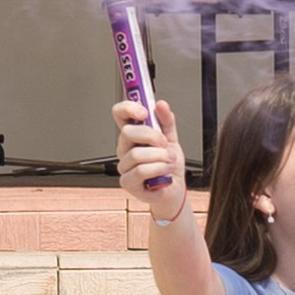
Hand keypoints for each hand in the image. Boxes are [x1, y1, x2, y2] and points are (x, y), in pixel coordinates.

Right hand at [114, 97, 185, 215]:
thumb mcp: (172, 138)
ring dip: (160, 156)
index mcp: (133, 135)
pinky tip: (166, 171)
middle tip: (164, 142)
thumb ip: (167, 121)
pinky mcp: (127, 182)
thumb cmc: (169, 165)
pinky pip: (141, 171)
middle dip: (151, 136)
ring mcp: (124, 166)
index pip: (120, 114)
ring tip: (169, 160)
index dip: (128, 108)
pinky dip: (158, 169)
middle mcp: (124, 149)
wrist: (174, 189)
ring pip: (136, 154)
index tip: (144, 111)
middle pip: (128, 132)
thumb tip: (161, 105)